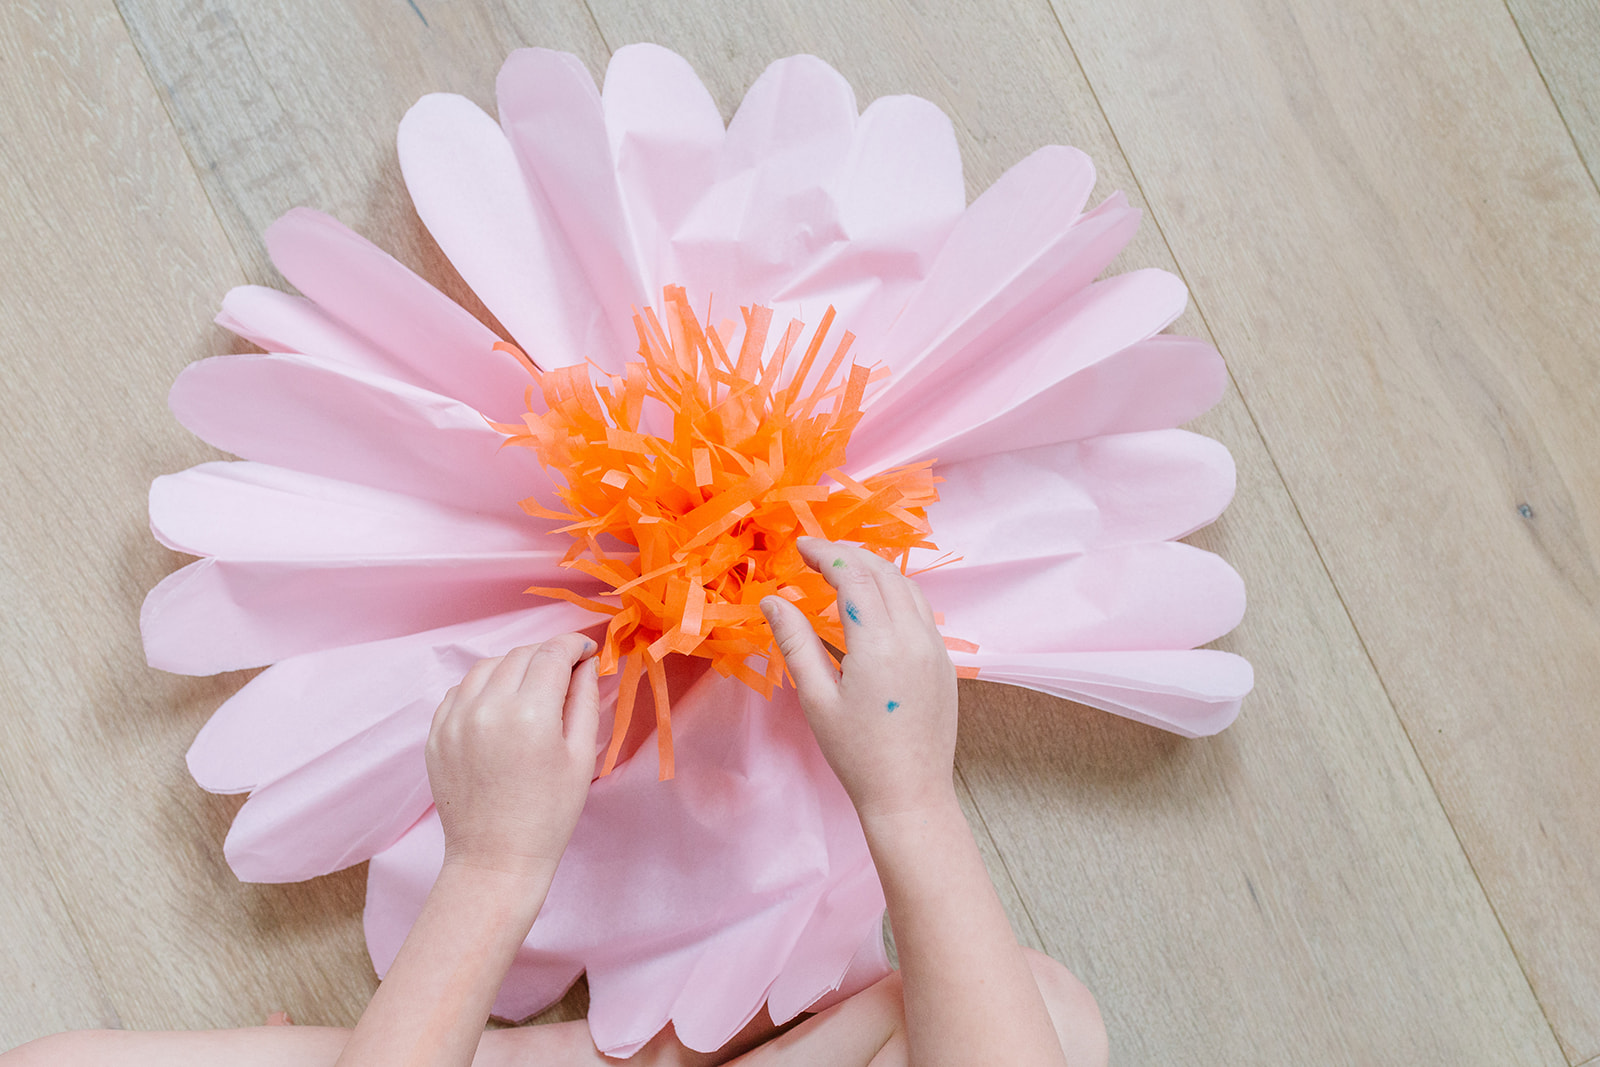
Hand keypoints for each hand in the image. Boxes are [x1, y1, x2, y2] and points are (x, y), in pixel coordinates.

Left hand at [426, 633, 600, 881]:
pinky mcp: (436, 734)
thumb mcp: (580, 756)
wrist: (495, 859)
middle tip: (566, 672)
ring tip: (532, 689)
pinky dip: (483, 687)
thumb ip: (585, 700)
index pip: (552, 653)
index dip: (574, 644)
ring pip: (487, 666)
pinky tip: (500, 707)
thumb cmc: (549, 814)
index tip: (588, 650)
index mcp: (529, 713)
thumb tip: (587, 663)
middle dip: (547, 655)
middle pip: (520, 654)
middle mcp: (486, 708)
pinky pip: (460, 691)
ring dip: (514, 667)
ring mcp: (454, 720)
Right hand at [761, 537, 958, 821]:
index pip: (854, 577)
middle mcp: (914, 638)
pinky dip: (895, 592)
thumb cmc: (856, 754)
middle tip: (816, 553)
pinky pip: (921, 610)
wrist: (910, 794)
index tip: (800, 546)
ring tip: (842, 569)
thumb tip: (773, 599)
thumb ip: (795, 642)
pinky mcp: (944, 662)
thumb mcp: (817, 699)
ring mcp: (935, 648)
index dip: (826, 554)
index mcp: (880, 645)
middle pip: (884, 573)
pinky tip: (874, 601)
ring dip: (875, 569)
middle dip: (849, 554)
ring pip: (907, 587)